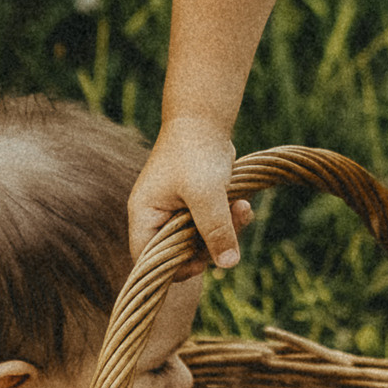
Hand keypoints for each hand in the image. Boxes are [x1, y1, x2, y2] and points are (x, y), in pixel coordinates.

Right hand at [129, 120, 251, 270]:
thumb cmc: (195, 153)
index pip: (149, 259)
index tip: (203, 262)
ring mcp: (177, 211)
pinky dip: (230, 219)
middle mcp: (157, 217)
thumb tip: (229, 264)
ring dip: (226, 230)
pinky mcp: (197, 205)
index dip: (174, 268)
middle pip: (181, 253)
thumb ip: (215, 229)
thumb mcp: (206, 194)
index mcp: (145, 215)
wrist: (205, 119)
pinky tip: (243, 204)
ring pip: (202, 240)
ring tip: (242, 208)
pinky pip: (213, 225)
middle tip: (232, 231)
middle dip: (211, 245)